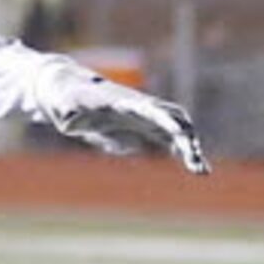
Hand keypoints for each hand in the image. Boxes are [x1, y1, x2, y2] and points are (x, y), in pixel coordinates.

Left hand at [51, 73, 208, 173]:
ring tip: (200, 171)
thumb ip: (68, 113)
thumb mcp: (63, 107)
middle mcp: (141, 108)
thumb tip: (69, 123)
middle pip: (171, 120)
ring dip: (190, 148)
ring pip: (176, 130)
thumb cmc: (67, 100)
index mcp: (122, 102)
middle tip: (195, 161)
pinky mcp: (145, 126)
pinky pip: (170, 138)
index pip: (149, 109)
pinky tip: (195, 167)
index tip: (180, 132)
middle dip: (185, 139)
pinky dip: (183, 150)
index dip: (164, 120)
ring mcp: (145, 117)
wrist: (72, 92)